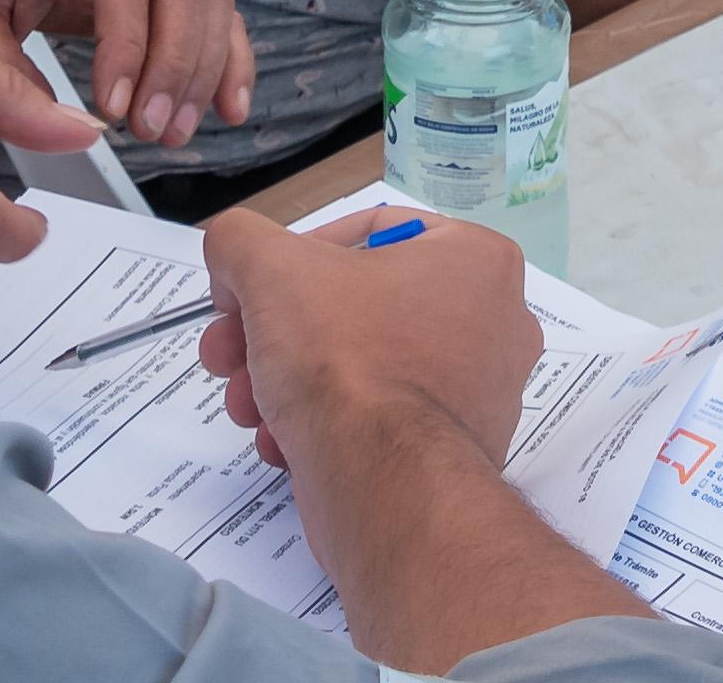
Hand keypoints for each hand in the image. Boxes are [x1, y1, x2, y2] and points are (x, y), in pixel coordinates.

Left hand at [0, 0, 255, 161]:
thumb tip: (53, 120)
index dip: (126, 45)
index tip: (113, 106)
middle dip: (174, 68)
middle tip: (149, 130)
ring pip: (210, 4)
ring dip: (205, 72)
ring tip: (175, 132)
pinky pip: (223, 17)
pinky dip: (233, 63)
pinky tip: (228, 108)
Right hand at [206, 205, 542, 479]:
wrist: (384, 489)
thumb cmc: (344, 359)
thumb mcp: (268, 267)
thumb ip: (239, 240)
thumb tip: (232, 256)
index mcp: (476, 261)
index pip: (370, 234)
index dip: (294, 257)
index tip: (252, 291)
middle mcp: (494, 323)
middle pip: (355, 307)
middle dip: (276, 331)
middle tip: (228, 352)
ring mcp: (479, 394)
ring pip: (359, 365)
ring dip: (287, 379)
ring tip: (247, 404)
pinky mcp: (453, 454)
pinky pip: (379, 420)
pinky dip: (324, 425)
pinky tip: (281, 439)